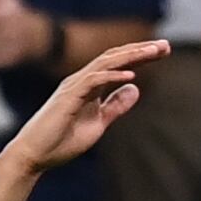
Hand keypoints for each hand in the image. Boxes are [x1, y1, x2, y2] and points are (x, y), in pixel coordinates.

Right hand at [0, 38, 162, 171]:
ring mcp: (75, 86)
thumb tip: (136, 89)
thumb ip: (116, 106)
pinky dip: (112, 76)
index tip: (163, 52)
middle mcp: (83, 80)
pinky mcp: (68, 96)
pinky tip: (131, 76)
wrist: (35, 155)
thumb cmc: (62, 141)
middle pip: (116, 57)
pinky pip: (93, 80)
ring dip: (131, 56)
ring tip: (153, 52)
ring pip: (106, 63)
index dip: (141, 56)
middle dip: (141, 50)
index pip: (120, 64)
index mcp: (91, 85)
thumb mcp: (99, 123)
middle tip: (166, 45)